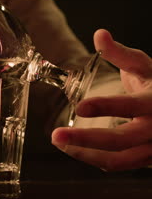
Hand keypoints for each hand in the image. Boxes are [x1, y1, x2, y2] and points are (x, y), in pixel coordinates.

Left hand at [52, 29, 151, 170]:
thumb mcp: (143, 65)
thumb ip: (120, 54)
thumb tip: (99, 34)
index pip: (131, 105)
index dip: (106, 106)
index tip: (80, 106)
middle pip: (120, 140)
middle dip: (85, 139)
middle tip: (56, 136)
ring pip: (119, 160)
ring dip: (85, 154)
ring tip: (60, 142)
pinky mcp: (147, 160)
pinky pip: (120, 164)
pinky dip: (95, 158)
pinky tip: (75, 149)